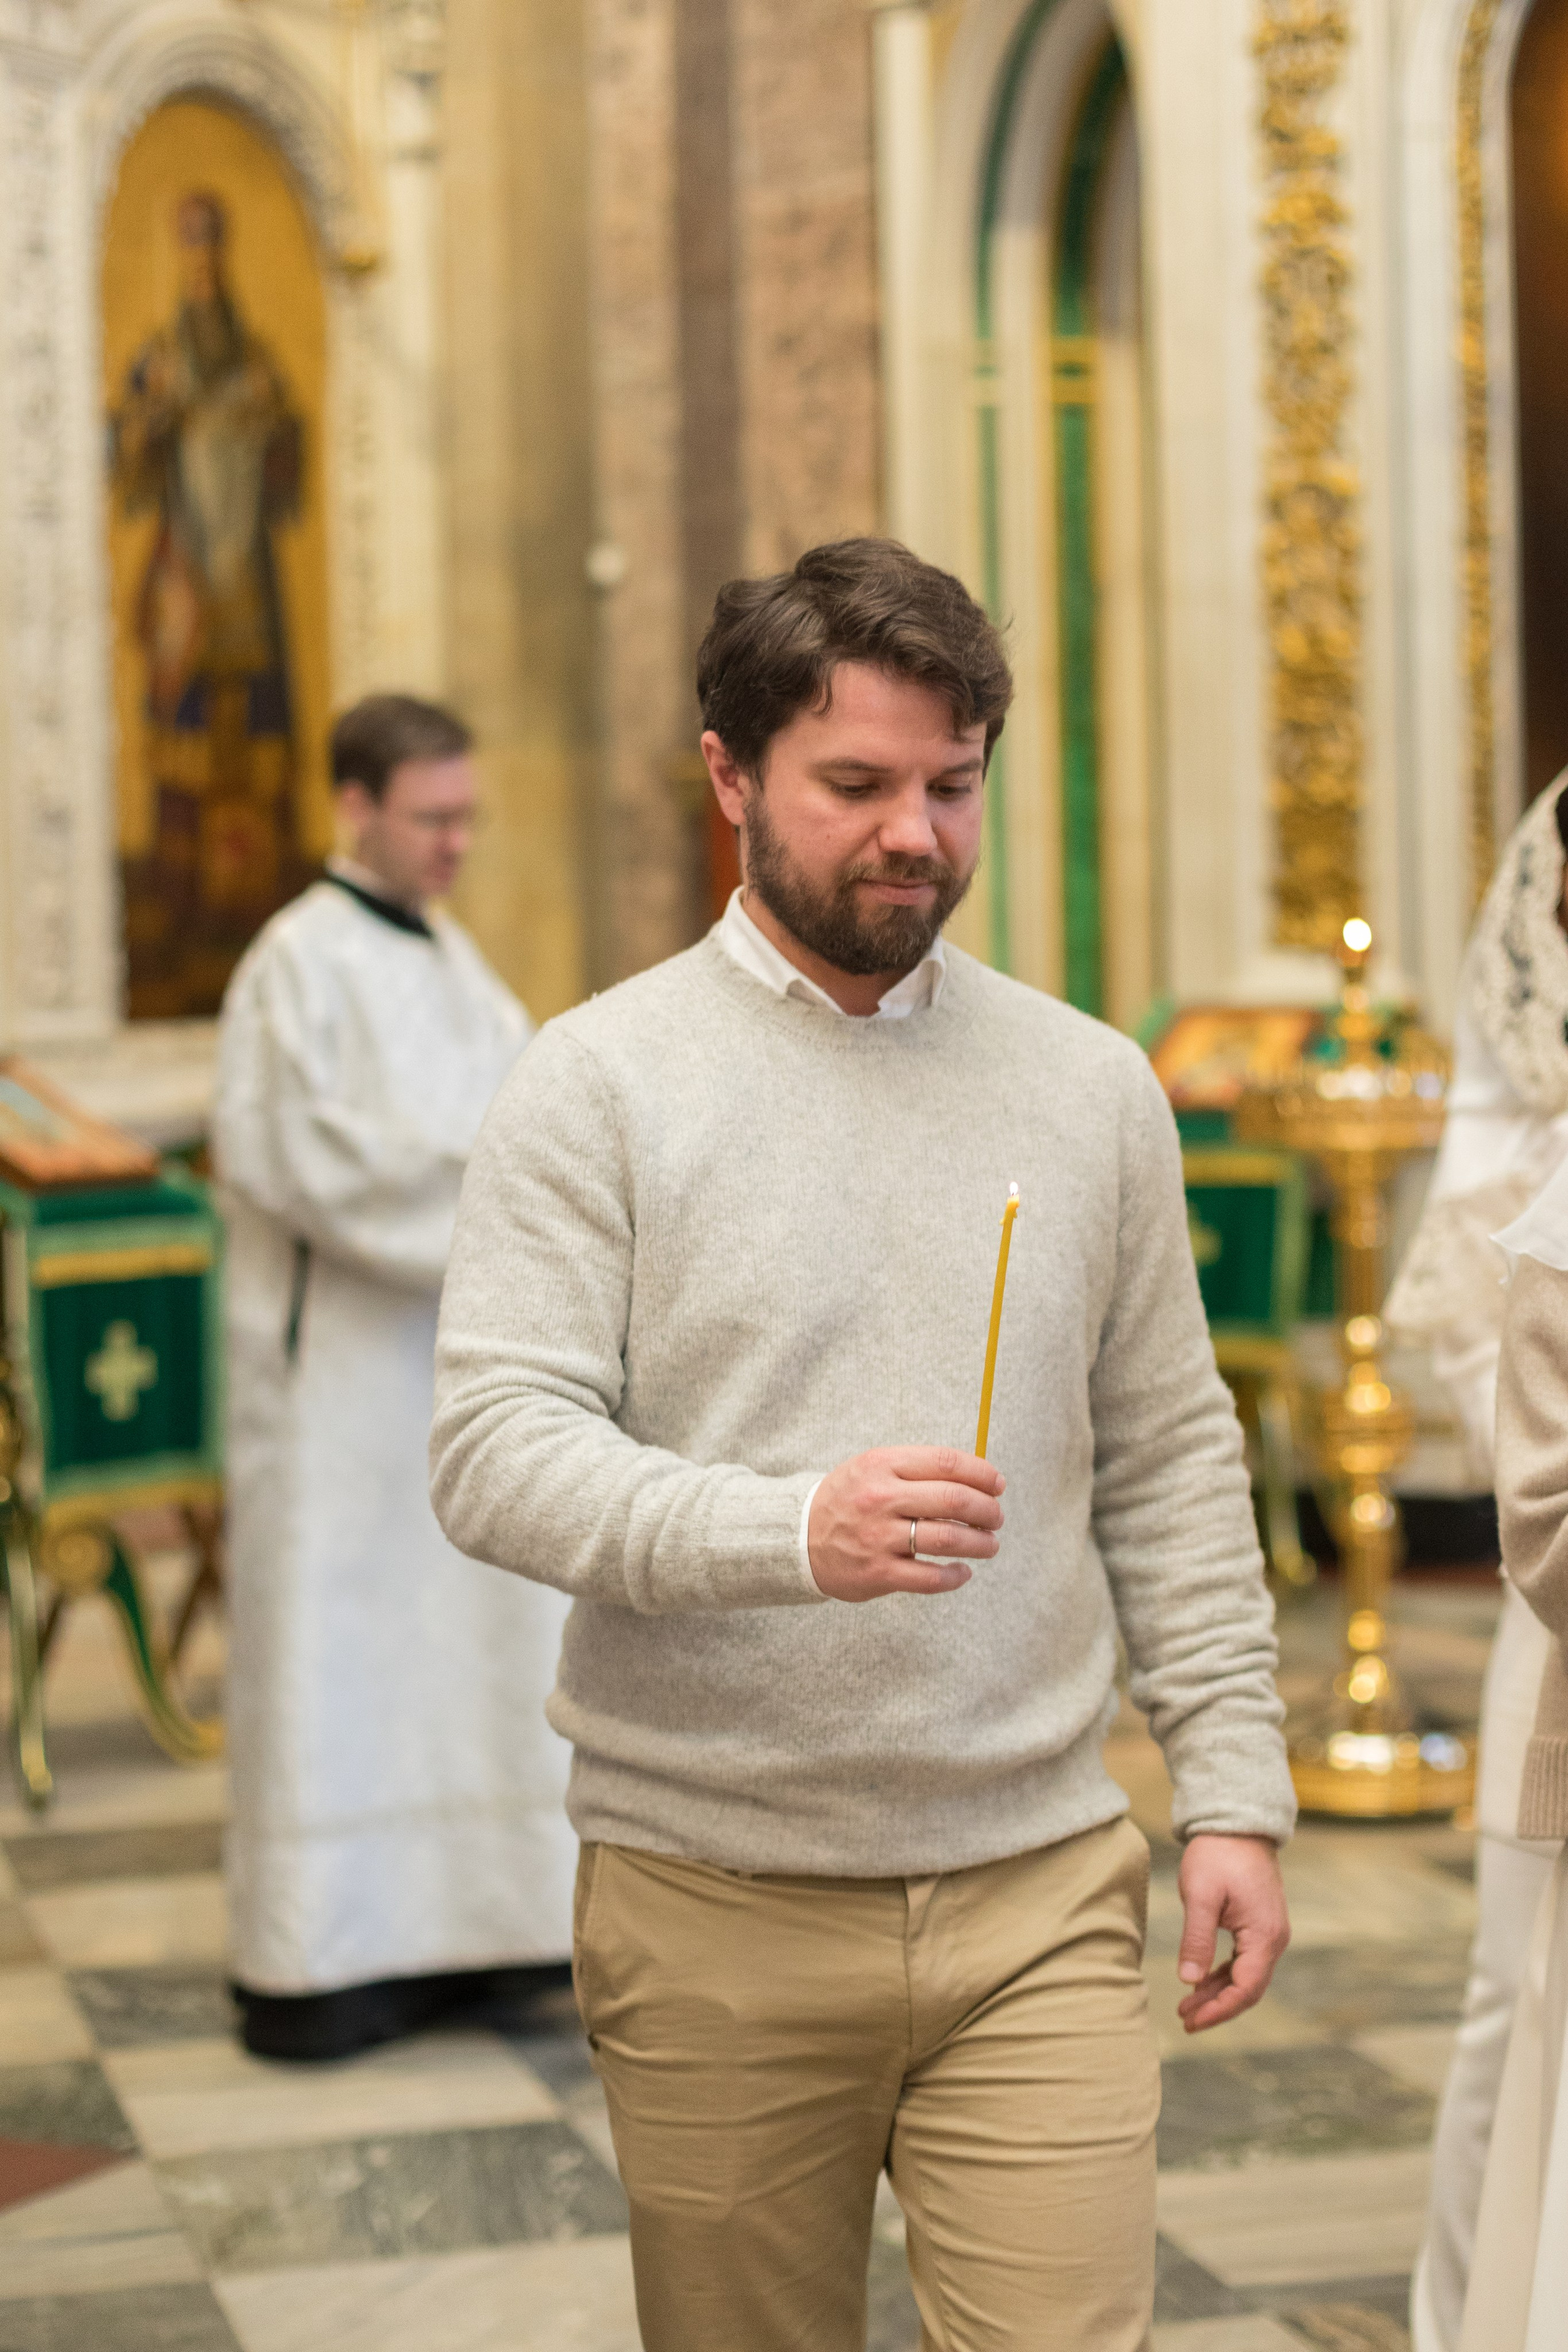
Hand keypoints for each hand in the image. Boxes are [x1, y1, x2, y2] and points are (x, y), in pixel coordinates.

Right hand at [807, 1447, 1005, 1602]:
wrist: (799, 1537)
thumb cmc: (849, 1500)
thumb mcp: (873, 1468)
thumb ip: (917, 1469)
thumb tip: (976, 1478)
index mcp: (882, 1465)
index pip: (945, 1463)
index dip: (981, 1473)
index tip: (998, 1484)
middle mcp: (881, 1498)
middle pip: (953, 1500)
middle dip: (986, 1510)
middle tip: (996, 1518)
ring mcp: (878, 1537)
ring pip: (947, 1539)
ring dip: (980, 1543)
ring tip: (990, 1545)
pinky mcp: (878, 1572)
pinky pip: (929, 1577)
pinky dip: (954, 1576)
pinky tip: (963, 1572)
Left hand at [1175, 1834, 1289, 2032]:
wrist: (1237, 1823)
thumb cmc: (1218, 1854)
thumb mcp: (1200, 1895)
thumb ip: (1196, 1939)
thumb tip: (1188, 1980)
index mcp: (1264, 1936)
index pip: (1246, 1989)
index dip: (1219, 2010)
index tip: (1191, 2020)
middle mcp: (1274, 1939)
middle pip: (1248, 1988)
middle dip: (1217, 2007)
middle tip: (1185, 2019)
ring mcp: (1269, 1932)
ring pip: (1246, 1976)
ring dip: (1218, 1992)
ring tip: (1187, 2005)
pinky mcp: (1259, 1924)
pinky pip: (1244, 1960)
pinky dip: (1223, 1974)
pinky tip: (1200, 1980)